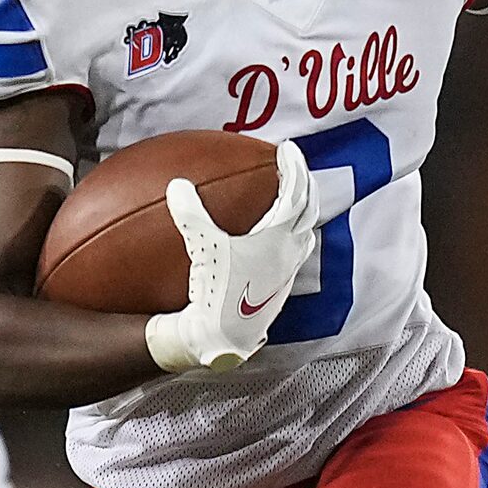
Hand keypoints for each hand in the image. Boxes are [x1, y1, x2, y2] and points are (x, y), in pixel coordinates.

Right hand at [146, 139, 321, 373]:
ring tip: (290, 200)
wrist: (223, 338)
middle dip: (305, 185)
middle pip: (310, 210)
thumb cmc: (216, 293)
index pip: (296, 193)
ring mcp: (288, 273)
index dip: (294, 167)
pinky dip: (290, 235)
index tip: (288, 149)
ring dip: (302, 212)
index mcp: (279, 238)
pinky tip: (270, 239)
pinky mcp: (280, 289)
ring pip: (306, 233)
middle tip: (293, 169)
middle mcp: (291, 253)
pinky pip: (294, 252)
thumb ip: (190, 214)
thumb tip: (177, 185)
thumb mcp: (201, 248)